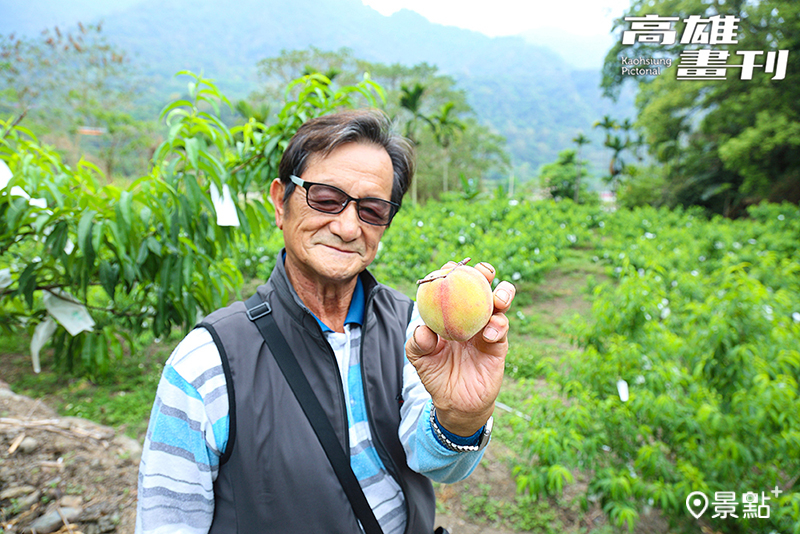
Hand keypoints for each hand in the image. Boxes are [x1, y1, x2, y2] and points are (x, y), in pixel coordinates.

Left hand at [405, 261, 515, 436]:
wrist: (455, 402)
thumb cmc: (435, 374)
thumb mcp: (420, 359)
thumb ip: (417, 343)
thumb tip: (424, 330)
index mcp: (451, 312)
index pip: (453, 285)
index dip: (453, 273)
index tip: (449, 268)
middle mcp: (470, 316)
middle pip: (481, 286)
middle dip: (484, 273)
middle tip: (483, 272)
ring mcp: (486, 328)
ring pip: (500, 302)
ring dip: (502, 294)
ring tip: (498, 299)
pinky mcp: (498, 344)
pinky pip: (501, 329)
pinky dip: (498, 326)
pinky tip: (488, 334)